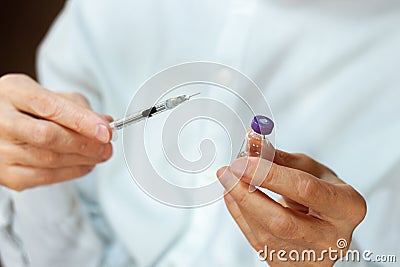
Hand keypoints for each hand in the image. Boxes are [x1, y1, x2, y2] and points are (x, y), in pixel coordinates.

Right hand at [0, 74, 112, 190]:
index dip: (82, 121)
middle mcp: (0, 119)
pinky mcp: (3, 173)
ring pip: (48, 160)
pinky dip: (71, 173)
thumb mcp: (50, 95)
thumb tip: (106, 122)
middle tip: (107, 147)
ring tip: (99, 155)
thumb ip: (78, 107)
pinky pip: (43, 178)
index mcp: (13, 92)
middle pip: (48, 136)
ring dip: (82, 160)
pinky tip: (84, 165)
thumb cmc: (26, 107)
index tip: (106, 131)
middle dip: (85, 144)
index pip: (50, 107)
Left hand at [217, 150, 365, 265]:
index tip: (244, 161)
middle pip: (283, 221)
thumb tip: (251, 141)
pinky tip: (232, 195)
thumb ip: (278, 157)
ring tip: (228, 179)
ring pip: (266, 234)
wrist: (327, 224)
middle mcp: (332, 238)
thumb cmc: (322, 192)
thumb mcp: (309, 169)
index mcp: (347, 207)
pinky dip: (240, 215)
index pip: (306, 190)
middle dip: (249, 194)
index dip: (271, 174)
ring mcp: (310, 257)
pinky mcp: (288, 264)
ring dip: (240, 203)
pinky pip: (257, 241)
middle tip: (230, 171)